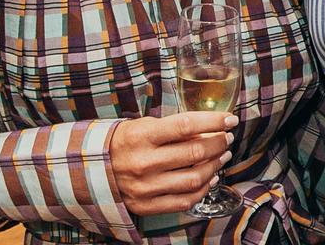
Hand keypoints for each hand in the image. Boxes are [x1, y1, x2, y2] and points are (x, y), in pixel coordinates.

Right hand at [109, 111, 236, 215]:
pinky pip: (185, 200)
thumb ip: (174, 128)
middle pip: (195, 152)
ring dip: (215, 166)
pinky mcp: (146, 205)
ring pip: (194, 178)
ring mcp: (146, 187)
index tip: (230, 119)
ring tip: (222, 156)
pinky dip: (203, 189)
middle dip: (219, 143)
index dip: (214, 121)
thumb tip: (209, 129)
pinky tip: (210, 178)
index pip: (187, 125)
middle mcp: (144, 162)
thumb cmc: (125, 142)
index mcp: (142, 136)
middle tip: (227, 137)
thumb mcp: (145, 125)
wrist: (94, 169)